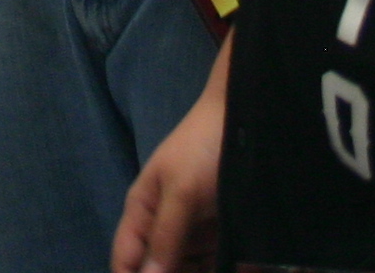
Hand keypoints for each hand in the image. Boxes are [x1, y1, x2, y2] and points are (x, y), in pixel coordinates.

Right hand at [113, 78, 225, 272]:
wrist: (248, 117)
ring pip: (192, 269)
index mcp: (143, 213)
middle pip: (161, 270)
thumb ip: (164, 238)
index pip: (126, 261)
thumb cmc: (204, 149)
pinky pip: (220, 262)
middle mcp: (166, 227)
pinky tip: (243, 268)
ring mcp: (196, 231)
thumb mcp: (181, 191)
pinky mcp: (224, 234)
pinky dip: (229, 268)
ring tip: (230, 268)